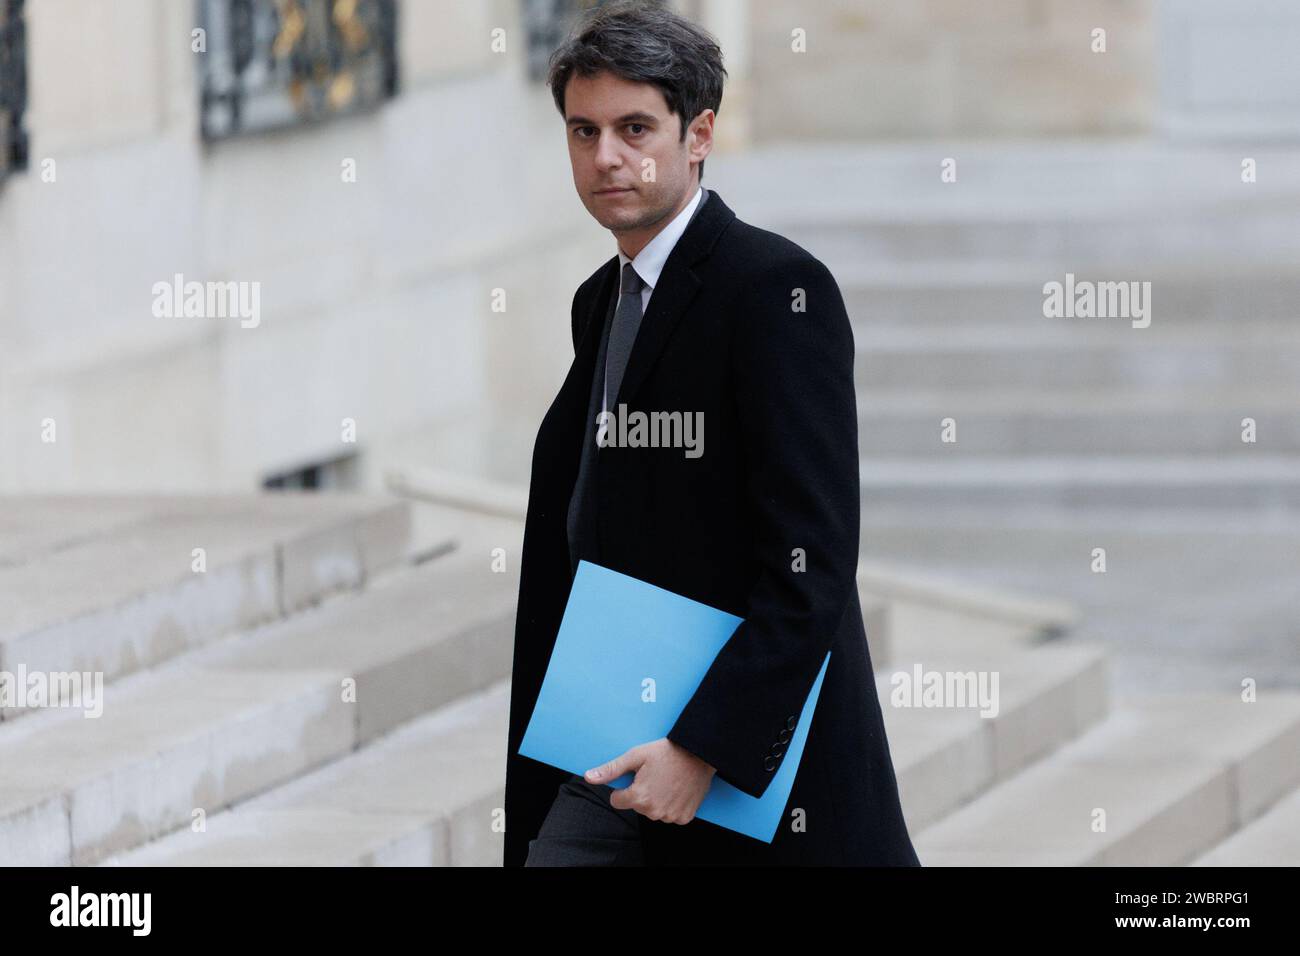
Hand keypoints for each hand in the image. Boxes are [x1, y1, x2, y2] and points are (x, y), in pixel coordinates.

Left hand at [585, 738, 715, 824]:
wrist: (699, 753)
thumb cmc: (666, 752)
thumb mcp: (635, 756)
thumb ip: (611, 770)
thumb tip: (589, 777)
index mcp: (639, 797)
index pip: (617, 801)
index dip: (624, 787)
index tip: (636, 776)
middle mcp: (654, 811)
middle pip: (637, 806)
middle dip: (641, 793)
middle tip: (654, 775)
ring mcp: (670, 816)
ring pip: (653, 811)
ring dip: (657, 800)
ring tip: (667, 780)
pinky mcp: (684, 818)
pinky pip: (670, 814)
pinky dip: (672, 804)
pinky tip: (677, 789)